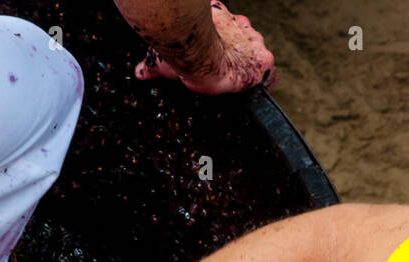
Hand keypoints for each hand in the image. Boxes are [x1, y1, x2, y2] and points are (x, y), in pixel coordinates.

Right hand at [135, 1, 275, 94]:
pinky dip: (264, 85)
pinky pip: (270, 77)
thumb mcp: (164, 58)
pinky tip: (256, 94)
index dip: (225, 43)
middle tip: (227, 69)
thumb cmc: (181, 49)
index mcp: (220, 20)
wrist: (197, 52)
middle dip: (239, 55)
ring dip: (250, 67)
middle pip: (246, 41)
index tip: (219, 54)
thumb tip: (139, 73)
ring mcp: (254, 43)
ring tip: (238, 83)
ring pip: (258, 55)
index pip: (229, 30)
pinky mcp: (262, 62)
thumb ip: (153, 65)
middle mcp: (241, 27)